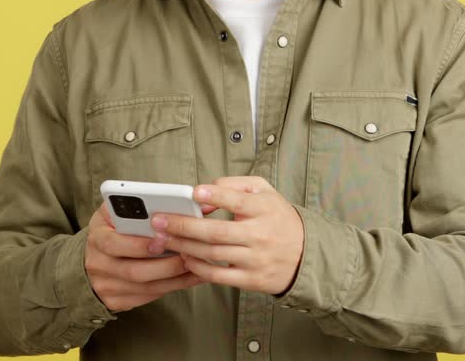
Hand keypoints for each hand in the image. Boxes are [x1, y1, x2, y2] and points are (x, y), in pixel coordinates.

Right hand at [83, 203, 205, 311]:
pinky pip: (147, 298)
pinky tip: (188, 278)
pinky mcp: (116, 302)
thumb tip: (193, 202)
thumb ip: (143, 204)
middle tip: (189, 255)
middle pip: (133, 271)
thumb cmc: (113, 229)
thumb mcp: (117, 211)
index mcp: (97, 236)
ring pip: (144, 287)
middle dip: (165, 265)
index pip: (113, 243)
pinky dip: (170, 288)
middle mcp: (97, 264)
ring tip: (196, 266)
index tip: (164, 239)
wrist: (93, 259)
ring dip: (173, 278)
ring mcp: (105, 286)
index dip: (139, 244)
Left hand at [149, 176, 304, 295]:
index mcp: (264, 209)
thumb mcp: (264, 191)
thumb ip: (235, 186)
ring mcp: (255, 259)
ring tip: (164, 238)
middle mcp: (260, 234)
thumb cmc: (277, 218)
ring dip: (184, 246)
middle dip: (183, 226)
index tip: (194, 192)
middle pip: (216, 231)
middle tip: (159, 221)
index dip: (216, 197)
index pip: (238, 201)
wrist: (305, 255)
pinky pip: (218, 276)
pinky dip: (197, 267)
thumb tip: (206, 192)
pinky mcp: (251, 279)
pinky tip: (184, 257)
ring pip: (212, 254)